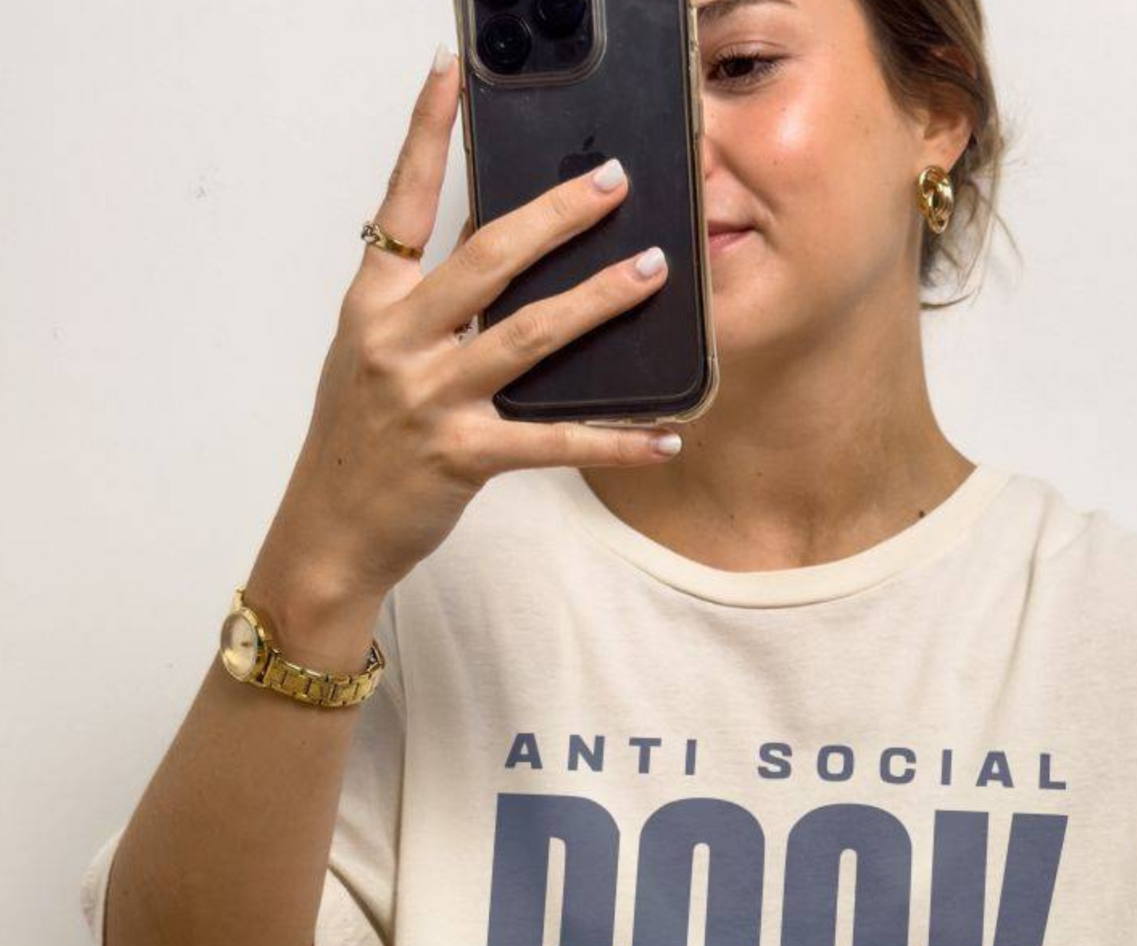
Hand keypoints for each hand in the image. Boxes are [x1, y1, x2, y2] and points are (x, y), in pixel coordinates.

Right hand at [257, 47, 681, 604]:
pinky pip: (552, 440)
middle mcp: (400, 341)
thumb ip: (424, 309)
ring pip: (530, 334)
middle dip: (557, 214)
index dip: (427, 134)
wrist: (328, 533)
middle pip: (488, 256)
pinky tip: (661, 436)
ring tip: (653, 271)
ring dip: (599, 300)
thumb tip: (499, 264)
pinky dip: (612, 440)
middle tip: (613, 182)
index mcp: (375, 306)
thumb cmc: (356, 446)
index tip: (451, 75)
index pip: (404, 203)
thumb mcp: (372, 358)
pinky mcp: (462, 455)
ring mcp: (431, 398)